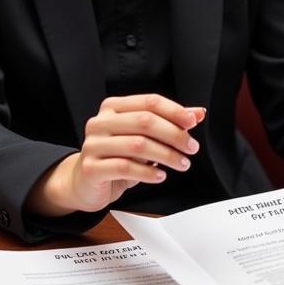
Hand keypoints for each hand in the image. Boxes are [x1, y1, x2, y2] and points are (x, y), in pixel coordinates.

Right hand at [28, 94, 205, 215]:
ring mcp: (93, 144)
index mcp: (113, 107)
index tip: (193, 122)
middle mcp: (100, 122)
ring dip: (166, 155)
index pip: (149, 101)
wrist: (85, 183)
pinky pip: (125, 167)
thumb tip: (198, 113)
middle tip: (191, 148)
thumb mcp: (144, 137)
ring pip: (138, 145)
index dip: (174, 111)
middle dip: (174, 135)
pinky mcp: (91, 167)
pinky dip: (148, 172)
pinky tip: (161, 176)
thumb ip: (169, 123)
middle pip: (145, 121)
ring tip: (182, 164)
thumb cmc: (117, 156)